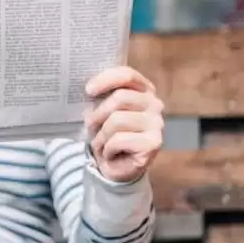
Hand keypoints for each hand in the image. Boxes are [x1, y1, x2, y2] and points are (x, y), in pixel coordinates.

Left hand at [84, 66, 163, 182]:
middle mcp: (154, 104)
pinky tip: (110, 154)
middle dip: (98, 114)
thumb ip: (99, 96)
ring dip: (101, 135)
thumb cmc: (106, 134)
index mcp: (143, 90)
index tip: (88, 90)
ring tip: (101, 144)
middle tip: (90, 126)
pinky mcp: (154, 143)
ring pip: (117, 120)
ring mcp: (157, 124)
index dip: (106, 79)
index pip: (127, 75)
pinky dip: (107, 149)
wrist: (114, 167)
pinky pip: (118, 140)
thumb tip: (86, 88)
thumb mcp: (100, 111)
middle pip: (120, 97)